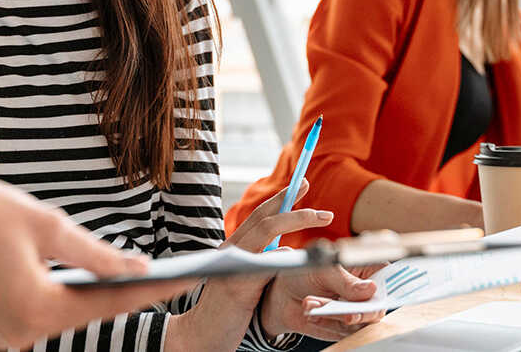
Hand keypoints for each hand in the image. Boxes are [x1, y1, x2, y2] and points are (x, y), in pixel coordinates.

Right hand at [0, 111, 195, 349]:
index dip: (152, 289)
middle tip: (178, 275)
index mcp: (34, 312)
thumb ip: (97, 254)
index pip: (109, 302)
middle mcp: (19, 335)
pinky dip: (69, 295)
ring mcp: (4, 334)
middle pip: (89, 314)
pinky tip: (97, 280)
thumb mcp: (49, 226)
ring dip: (99, 296)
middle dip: (130, 294)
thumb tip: (137, 267)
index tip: (189, 277)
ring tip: (145, 277)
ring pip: (67, 315)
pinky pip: (44, 312)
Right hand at [217, 179, 333, 308]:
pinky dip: (283, 254)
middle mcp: (230, 250)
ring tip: (320, 216)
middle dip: (290, 200)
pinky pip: (264, 263)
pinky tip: (298, 253)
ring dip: (295, 219)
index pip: (258, 217)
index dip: (280, 199)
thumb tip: (285, 249)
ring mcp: (232, 265)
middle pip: (262, 216)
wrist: (201, 336)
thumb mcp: (246, 282)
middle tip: (309, 185)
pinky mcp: (237, 285)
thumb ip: (262, 263)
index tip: (301, 185)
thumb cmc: (226, 312)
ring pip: (265, 231)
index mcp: (233, 248)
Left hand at [260, 263, 385, 339]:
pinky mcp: (343, 328)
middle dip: (358, 312)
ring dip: (332, 314)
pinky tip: (309, 310)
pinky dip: (324, 322)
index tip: (373, 297)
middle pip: (376, 309)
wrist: (281, 292)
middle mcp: (366, 294)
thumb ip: (346, 281)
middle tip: (346, 314)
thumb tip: (371, 289)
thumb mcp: (323, 270)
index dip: (384, 291)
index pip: (387, 281)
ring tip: (310, 302)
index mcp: (367, 270)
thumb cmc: (305, 273)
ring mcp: (356, 312)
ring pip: (357, 323)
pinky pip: (341, 333)